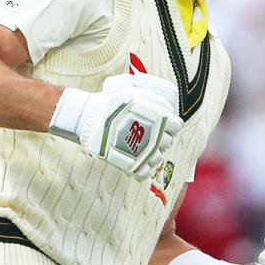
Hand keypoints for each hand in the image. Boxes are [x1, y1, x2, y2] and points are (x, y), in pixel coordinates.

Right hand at [48, 73, 182, 178]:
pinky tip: (135, 161)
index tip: (162, 124)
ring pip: (158, 158)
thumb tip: (165, 106)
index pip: (176, 126)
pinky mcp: (132, 164)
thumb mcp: (136, 91)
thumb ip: (153, 99)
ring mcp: (145, 152)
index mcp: (160, 118)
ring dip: (151, 154)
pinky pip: (145, 172)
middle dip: (160, 139)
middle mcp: (156, 136)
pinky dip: (141, 168)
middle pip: (167, 142)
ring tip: (140, 148)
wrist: (88, 116)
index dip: (170, 125)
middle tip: (147, 135)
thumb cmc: (111, 102)